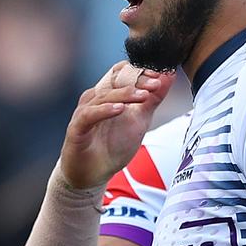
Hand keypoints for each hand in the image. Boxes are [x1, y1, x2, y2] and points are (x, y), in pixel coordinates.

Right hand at [60, 61, 172, 189]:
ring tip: (143, 96)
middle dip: (136, 80)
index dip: (141, 70)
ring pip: (103, 95)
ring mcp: (84, 111)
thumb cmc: (113, 146)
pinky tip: (119, 109)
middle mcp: (95, 98)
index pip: (123, 72)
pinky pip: (89, 114)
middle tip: (156, 84)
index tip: (161, 75)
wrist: (93, 174)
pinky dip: (104, 110)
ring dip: (125, 94)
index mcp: (109, 94)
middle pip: (114, 80)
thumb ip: (153, 98)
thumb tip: (169, 75)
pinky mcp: (76, 127)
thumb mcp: (140, 120)